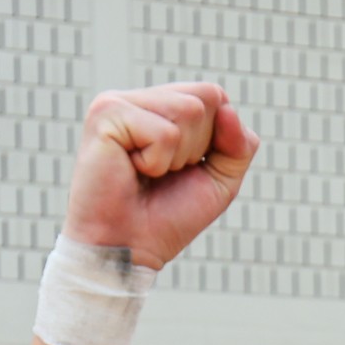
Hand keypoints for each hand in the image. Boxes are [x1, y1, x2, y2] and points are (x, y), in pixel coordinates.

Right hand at [62, 85, 259, 270]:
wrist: (128, 249)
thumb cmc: (166, 218)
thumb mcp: (220, 181)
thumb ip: (239, 144)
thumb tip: (228, 108)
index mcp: (161, 105)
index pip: (213, 95)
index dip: (216, 138)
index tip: (186, 168)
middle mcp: (139, 98)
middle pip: (205, 98)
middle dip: (198, 147)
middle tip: (162, 174)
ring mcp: (118, 102)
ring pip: (187, 110)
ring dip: (177, 157)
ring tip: (147, 173)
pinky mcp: (105, 114)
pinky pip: (163, 133)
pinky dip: (156, 163)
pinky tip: (132, 172)